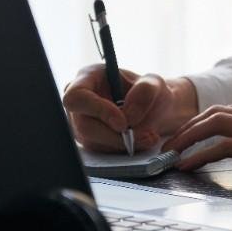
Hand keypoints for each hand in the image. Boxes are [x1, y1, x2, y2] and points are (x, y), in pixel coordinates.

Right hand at [61, 63, 199, 152]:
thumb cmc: (148, 91)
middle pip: (85, 126)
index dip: (97, 110)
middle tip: (145, 135)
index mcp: (87, 78)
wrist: (154, 110)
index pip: (77, 96)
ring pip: (95, 143)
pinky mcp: (91, 141)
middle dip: (116, 136)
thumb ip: (145, 91)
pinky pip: (103, 152)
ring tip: (149, 137)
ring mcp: (82, 124)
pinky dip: (125, 150)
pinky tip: (142, 141)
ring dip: (125, 144)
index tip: (123, 123)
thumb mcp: (154, 83)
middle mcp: (80, 102)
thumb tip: (129, 115)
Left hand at [161, 104, 231, 182]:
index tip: (186, 133)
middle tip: (168, 144)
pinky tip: (187, 165)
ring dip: (186, 137)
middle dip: (187, 126)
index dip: (203, 120)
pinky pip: (225, 146)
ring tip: (168, 154)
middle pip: (215, 112)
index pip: (229, 109)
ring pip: (214, 123)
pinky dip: (201, 153)